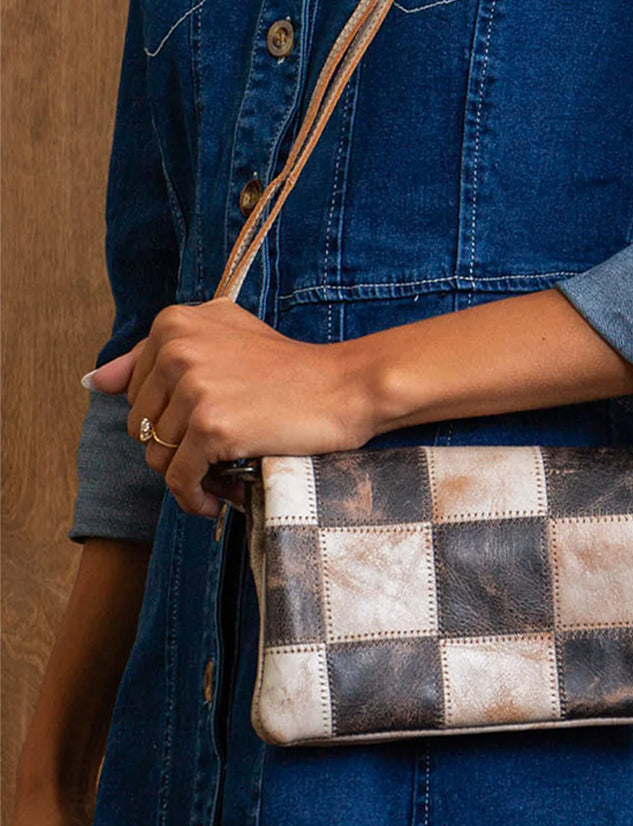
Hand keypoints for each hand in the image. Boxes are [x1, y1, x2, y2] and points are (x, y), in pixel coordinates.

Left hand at [84, 299, 380, 518]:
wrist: (344, 387)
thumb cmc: (290, 369)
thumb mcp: (225, 337)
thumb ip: (157, 353)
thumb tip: (95, 381)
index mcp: (175, 324)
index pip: (135, 391)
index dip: (170, 417)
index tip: (205, 423)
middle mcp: (178, 350)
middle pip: (140, 425)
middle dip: (176, 449)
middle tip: (219, 453)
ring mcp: (194, 388)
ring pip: (157, 456)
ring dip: (190, 476)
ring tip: (225, 474)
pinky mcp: (212, 426)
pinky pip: (180, 480)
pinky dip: (195, 499)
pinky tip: (217, 501)